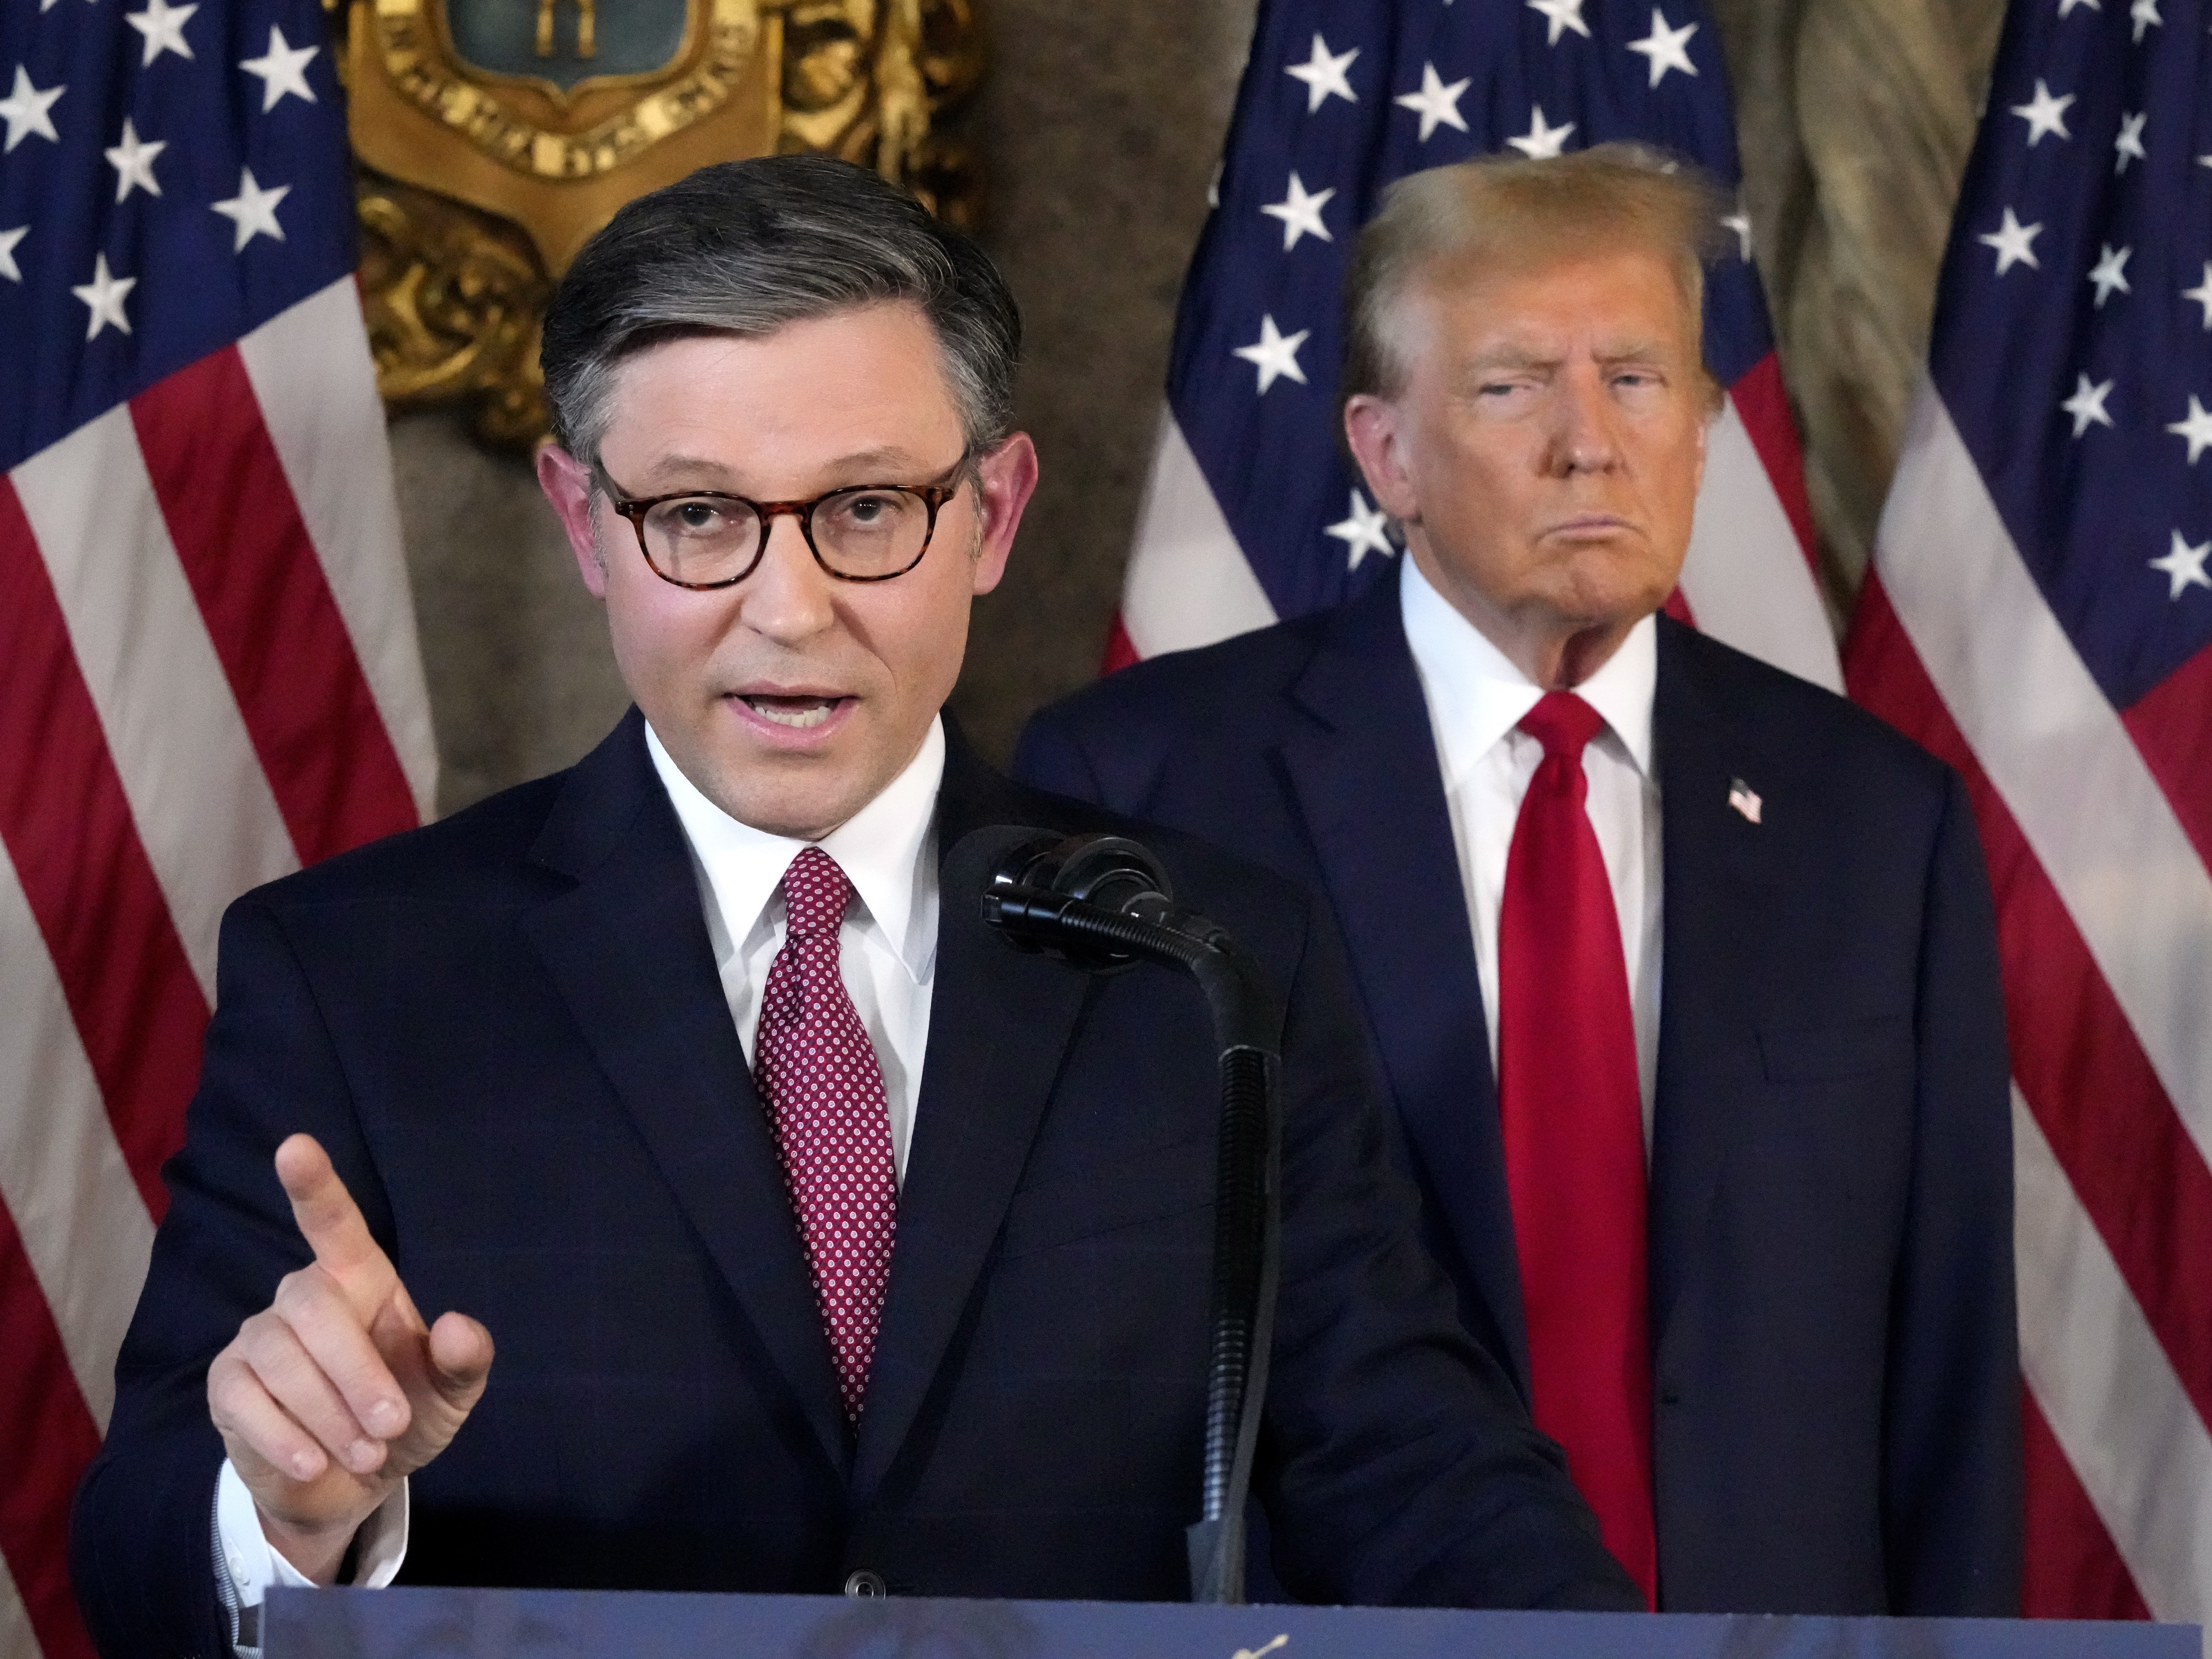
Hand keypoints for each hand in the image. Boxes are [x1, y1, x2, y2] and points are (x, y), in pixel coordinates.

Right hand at [206, 1134, 492, 1583]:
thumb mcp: (448, 1395)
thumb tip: (458, 1326)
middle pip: (315, 1310)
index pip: (333, 1222)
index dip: (314, 1184)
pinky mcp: (226, 1385)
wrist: (353, 1482)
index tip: (295, 1145)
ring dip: (329, 1415)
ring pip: (282, 1361)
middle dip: (357, 1374)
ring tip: (365, 1452)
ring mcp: (257, 1338)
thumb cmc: (403, 1417)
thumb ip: (463, 1361)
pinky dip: (286, 1440)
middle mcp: (302, 1297)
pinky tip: (315, 1465)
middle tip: (390, 1425)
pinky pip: (245, 1402)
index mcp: (359, 1280)